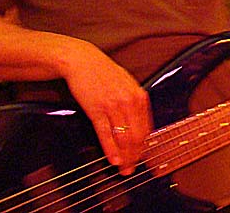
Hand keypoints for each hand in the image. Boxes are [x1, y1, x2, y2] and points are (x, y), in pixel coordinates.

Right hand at [60, 38, 151, 174]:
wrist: (82, 61)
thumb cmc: (104, 72)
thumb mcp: (127, 84)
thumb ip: (135, 102)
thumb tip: (141, 123)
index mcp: (139, 96)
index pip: (146, 128)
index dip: (144, 147)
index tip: (142, 157)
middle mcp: (129, 102)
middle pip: (136, 136)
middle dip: (135, 156)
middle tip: (132, 168)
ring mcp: (113, 107)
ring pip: (123, 138)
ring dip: (124, 156)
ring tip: (123, 168)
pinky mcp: (96, 110)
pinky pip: (105, 134)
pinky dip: (110, 150)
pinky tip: (113, 159)